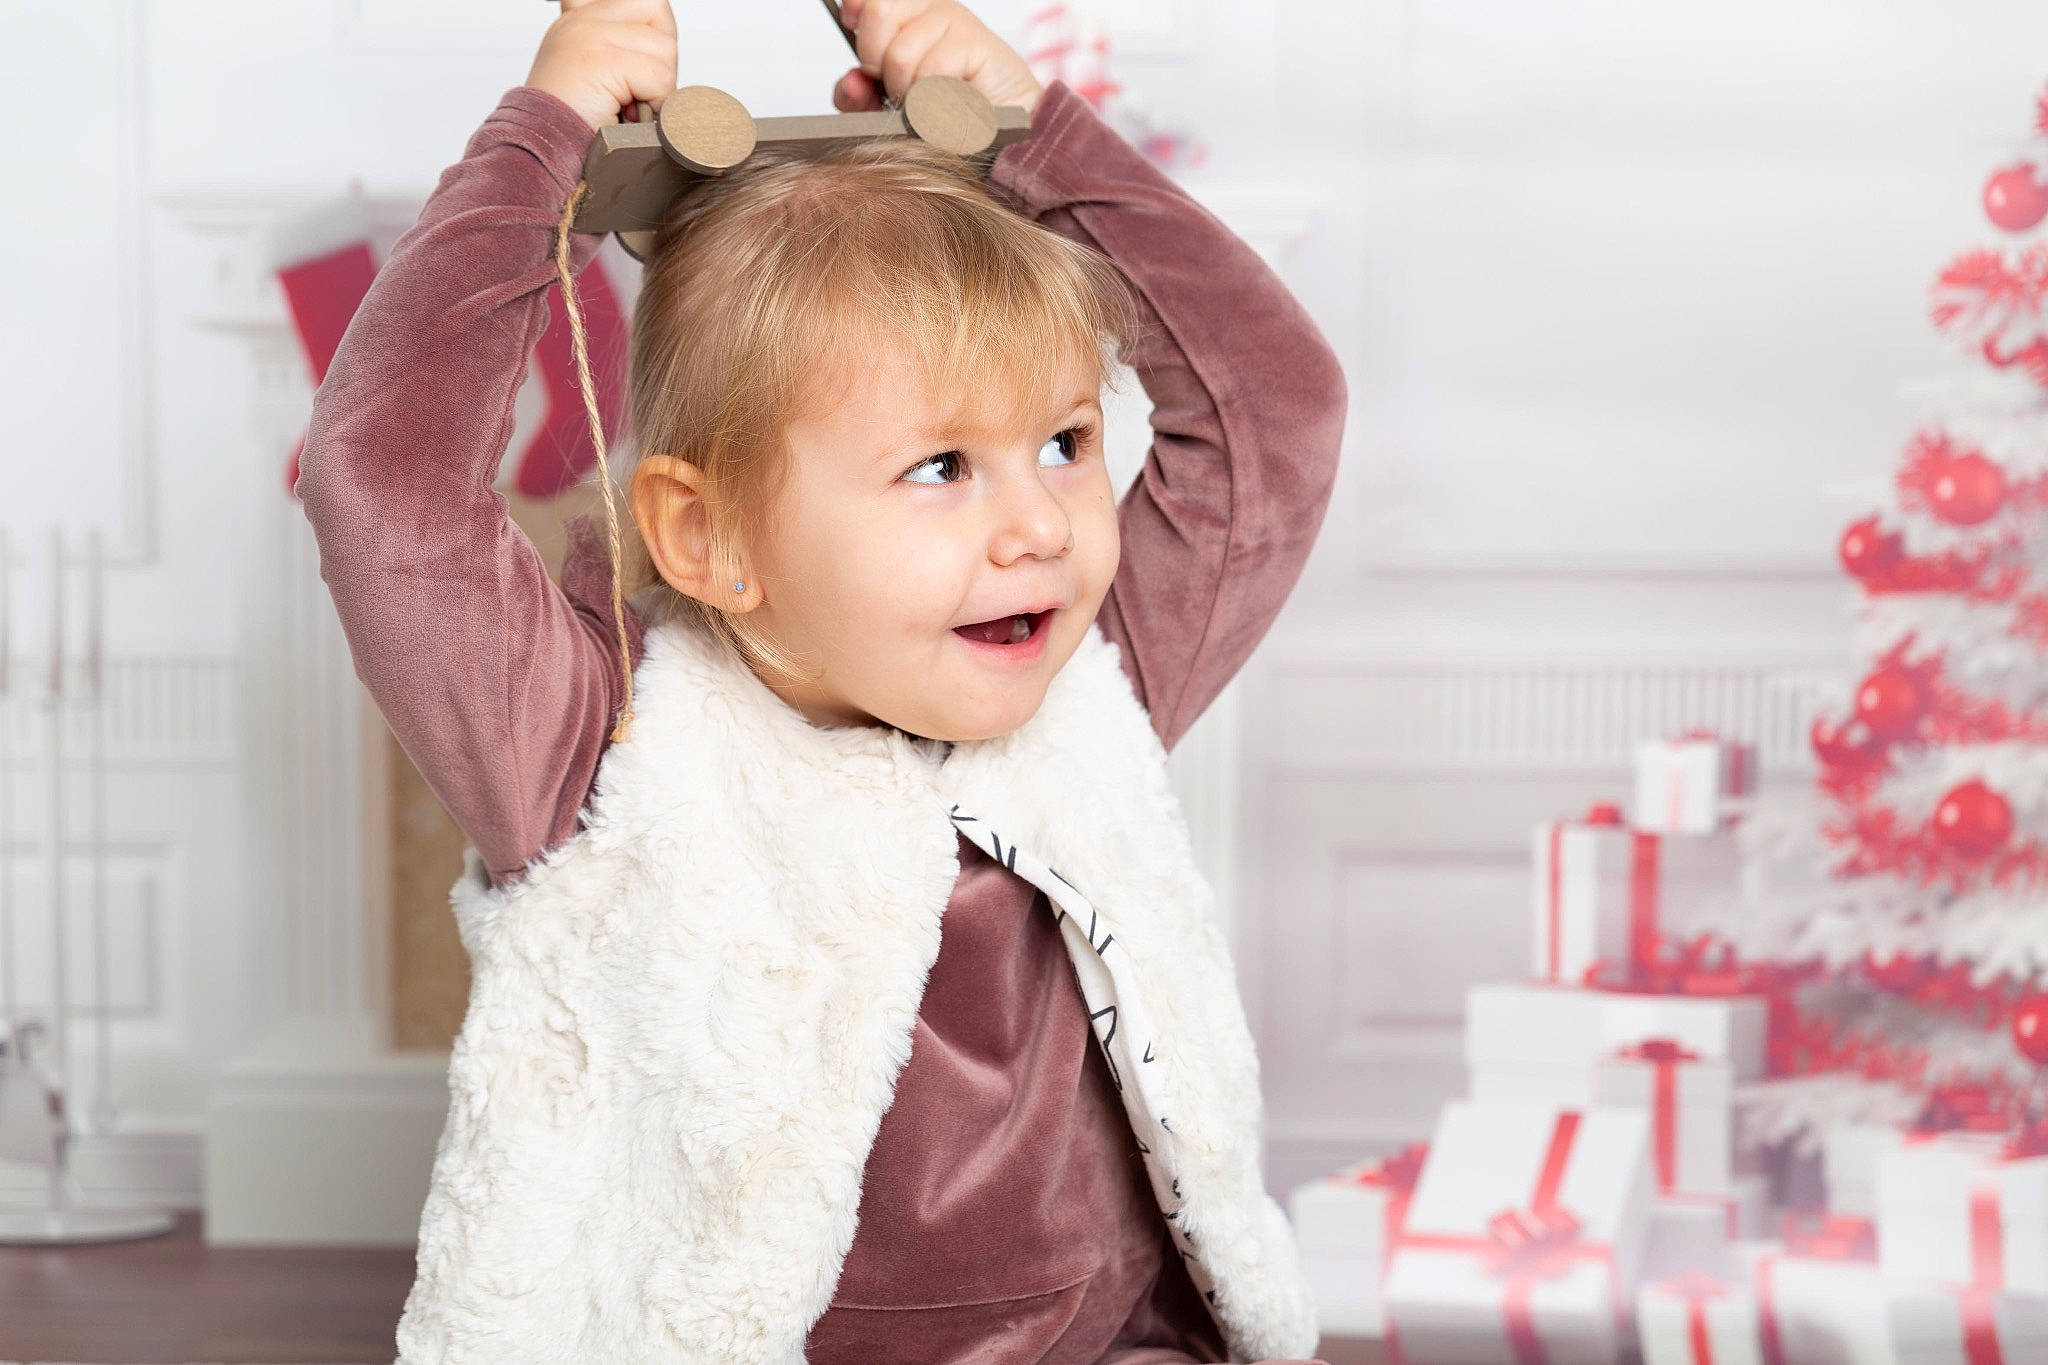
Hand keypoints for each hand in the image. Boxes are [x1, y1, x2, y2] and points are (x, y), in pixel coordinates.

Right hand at [526, 0, 678, 133]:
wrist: (540, 153)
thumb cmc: (572, 127)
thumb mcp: (593, 77)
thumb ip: (620, 50)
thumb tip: (662, 48)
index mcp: (580, 19)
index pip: (645, 3)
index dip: (656, 39)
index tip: (641, 75)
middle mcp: (582, 20)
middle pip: (658, 13)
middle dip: (662, 59)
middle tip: (638, 92)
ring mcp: (589, 35)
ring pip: (665, 49)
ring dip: (657, 89)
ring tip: (627, 107)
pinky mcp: (601, 59)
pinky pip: (660, 78)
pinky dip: (653, 106)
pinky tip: (627, 116)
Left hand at [830, 0, 1043, 118]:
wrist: (1003, 137)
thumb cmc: (948, 120)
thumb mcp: (887, 113)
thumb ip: (860, 99)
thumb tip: (851, 81)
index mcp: (908, 17)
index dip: (857, 10)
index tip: (856, 34)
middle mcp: (930, 11)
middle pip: (878, 13)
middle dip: (877, 61)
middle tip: (897, 86)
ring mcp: (954, 23)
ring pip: (901, 51)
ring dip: (909, 91)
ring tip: (928, 102)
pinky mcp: (976, 42)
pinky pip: (932, 69)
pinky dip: (934, 99)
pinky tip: (949, 103)